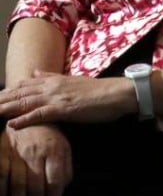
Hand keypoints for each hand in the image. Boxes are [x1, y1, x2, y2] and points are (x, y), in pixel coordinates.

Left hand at [0, 72, 136, 129]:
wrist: (118, 93)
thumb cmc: (99, 90)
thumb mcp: (73, 80)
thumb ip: (53, 76)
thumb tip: (36, 71)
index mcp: (54, 80)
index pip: (24, 84)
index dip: (7, 91)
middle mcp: (52, 86)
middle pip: (20, 93)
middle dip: (2, 99)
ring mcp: (57, 97)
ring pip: (25, 102)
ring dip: (7, 108)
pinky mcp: (64, 109)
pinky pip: (40, 114)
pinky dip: (24, 119)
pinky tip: (12, 124)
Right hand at [0, 125, 71, 195]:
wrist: (26, 113)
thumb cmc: (48, 134)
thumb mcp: (64, 146)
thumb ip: (65, 167)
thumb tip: (64, 188)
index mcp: (55, 152)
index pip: (55, 182)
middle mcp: (35, 154)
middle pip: (36, 187)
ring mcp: (17, 154)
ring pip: (18, 185)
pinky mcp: (2, 154)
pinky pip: (1, 175)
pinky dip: (2, 191)